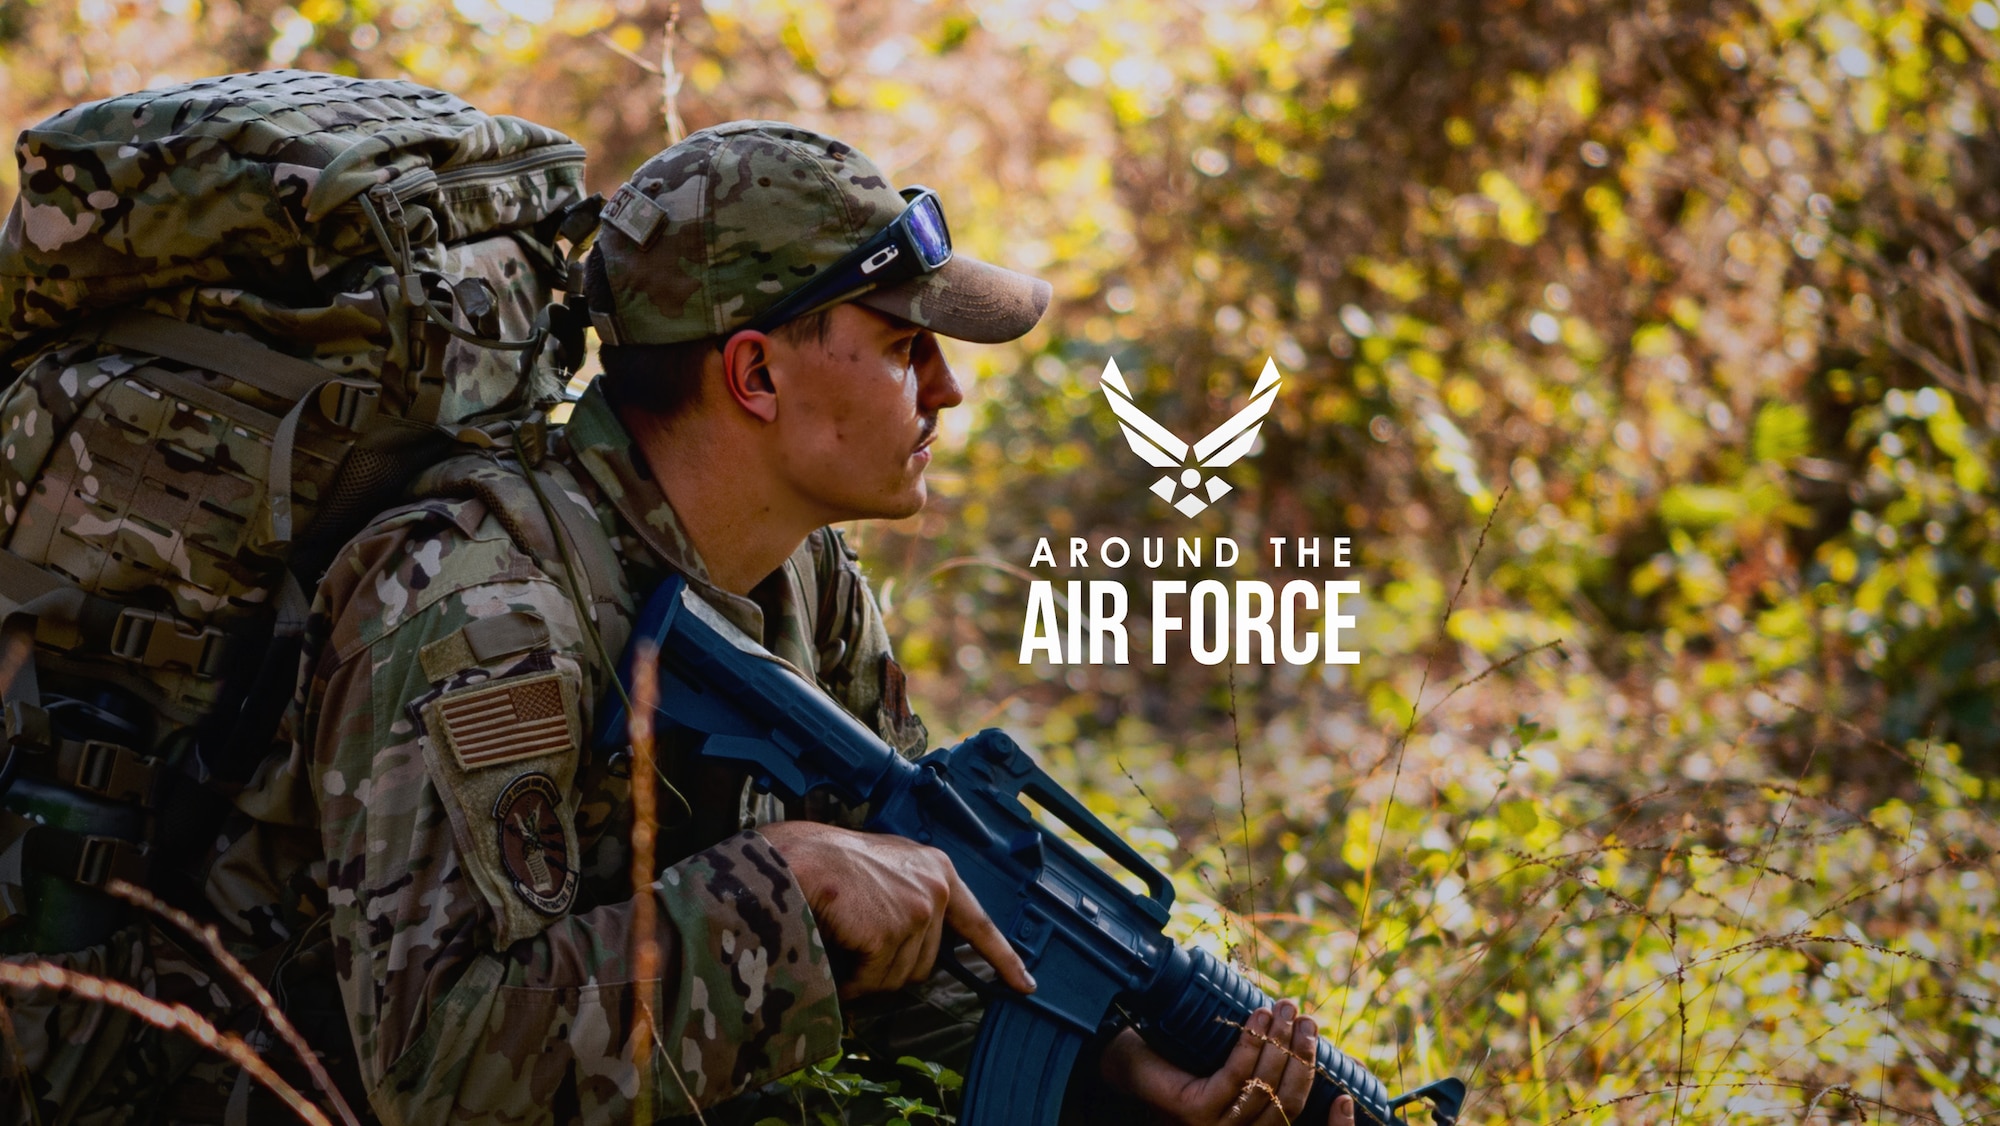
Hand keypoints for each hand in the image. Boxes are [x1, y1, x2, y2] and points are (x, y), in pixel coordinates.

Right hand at [758, 820, 1035, 999]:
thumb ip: (908, 899)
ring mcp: (917, 909)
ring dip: (864, 974)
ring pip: (897, 977)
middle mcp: (935, 887)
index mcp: (936, 869)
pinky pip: (871, 980)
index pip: (977, 922)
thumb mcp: (881, 870)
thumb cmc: (823, 863)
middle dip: (887, 967)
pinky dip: (848, 980)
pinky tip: (832, 952)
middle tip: (852, 941)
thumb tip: (914, 950)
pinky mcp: (892, 930)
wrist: (791, 857)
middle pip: (923, 964)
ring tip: (838, 939)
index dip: (1001, 957)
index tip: (1024, 984)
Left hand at [1100, 1001, 1354, 1125]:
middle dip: (1304, 1058)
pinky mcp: (1193, 1111)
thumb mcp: (1232, 1061)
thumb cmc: (1182, 1056)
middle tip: (1306, 1019)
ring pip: (1265, 1089)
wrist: (1126, 1055)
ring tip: (1285, 1008)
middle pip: (1288, 1104)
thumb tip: (1306, 1034)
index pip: (1296, 1123)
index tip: (1349, 1094)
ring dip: (1280, 1043)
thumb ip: (1265, 1062)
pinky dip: (1250, 1044)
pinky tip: (1258, 1019)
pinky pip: (1234, 1076)